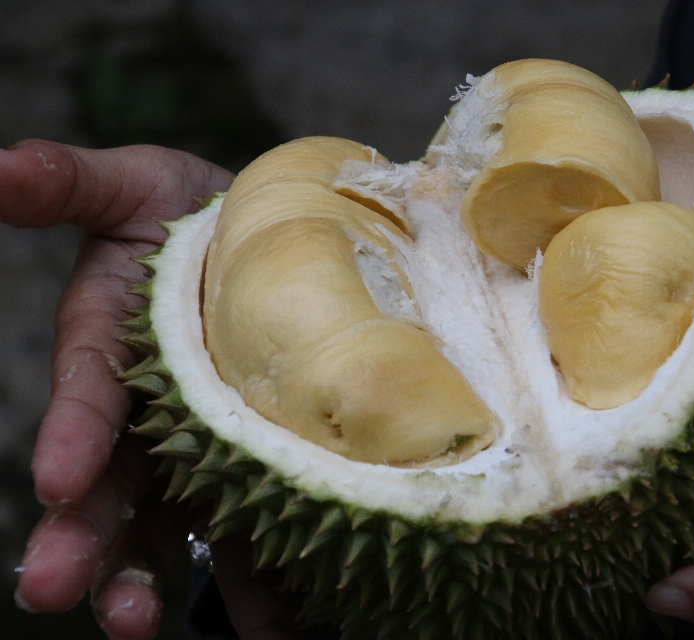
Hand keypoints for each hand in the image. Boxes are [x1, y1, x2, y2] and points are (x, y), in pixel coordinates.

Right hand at [1, 140, 237, 637]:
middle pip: (111, 489)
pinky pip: (254, 533)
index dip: (72, 437)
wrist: (278, 245)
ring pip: (167, 529)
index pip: (86, 402)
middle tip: (64, 593)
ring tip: (142, 627)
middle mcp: (145, 421)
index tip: (59, 480)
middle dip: (86, 541)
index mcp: (111, 356)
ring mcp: (197, 455)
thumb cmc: (197, 214)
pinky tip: (276, 626)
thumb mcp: (137, 186)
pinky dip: (260, 584)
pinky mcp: (251, 472)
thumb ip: (71, 185)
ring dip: (153, 581)